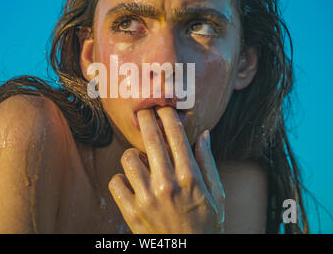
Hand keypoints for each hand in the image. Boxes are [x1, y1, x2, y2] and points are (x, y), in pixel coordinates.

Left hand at [108, 106, 225, 233]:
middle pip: (150, 138)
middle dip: (145, 119)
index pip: (176, 135)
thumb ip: (208, 163)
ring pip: (129, 158)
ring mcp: (146, 198)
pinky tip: (131, 182)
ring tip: (142, 160)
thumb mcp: (217, 196)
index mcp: (190, 177)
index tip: (163, 107)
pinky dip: (121, 179)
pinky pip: (115, 182)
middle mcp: (166, 184)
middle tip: (143, 112)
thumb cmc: (205, 225)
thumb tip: (204, 135)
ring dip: (134, 155)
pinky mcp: (131, 212)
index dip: (167, 115)